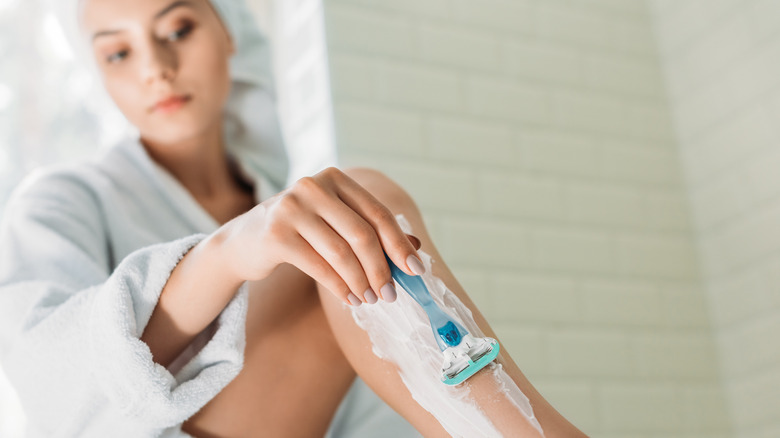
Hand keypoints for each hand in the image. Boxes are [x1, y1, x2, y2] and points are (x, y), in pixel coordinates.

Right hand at [219, 167, 424, 305]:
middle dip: (381, 269)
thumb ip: (373, 232)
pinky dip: (340, 287)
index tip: (416, 270)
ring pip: (341, 253)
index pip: (377, 213)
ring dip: (361, 282)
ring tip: (370, 300)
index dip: (399, 244)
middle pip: (362, 234)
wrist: (245, 241)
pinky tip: (350, 299)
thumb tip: (415, 248)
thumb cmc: (301, 232)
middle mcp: (313, 186)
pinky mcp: (276, 235)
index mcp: (335, 178)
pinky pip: (319, 267)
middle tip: (390, 294)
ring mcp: (291, 208)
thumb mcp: (336, 224)